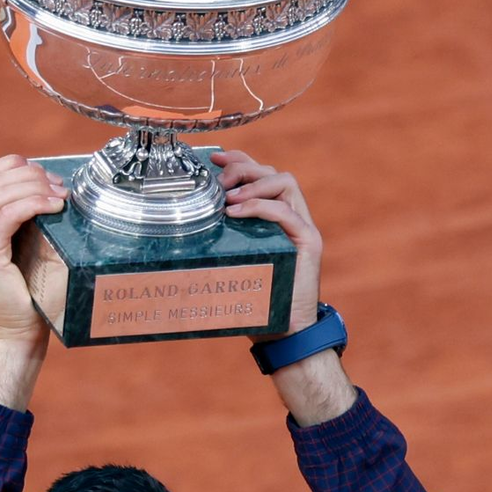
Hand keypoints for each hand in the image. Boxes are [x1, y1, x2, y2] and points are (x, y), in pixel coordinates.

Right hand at [0, 154, 67, 347]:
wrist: (17, 334)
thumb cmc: (29, 295)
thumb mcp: (23, 251)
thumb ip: (23, 223)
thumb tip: (49, 187)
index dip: (16, 167)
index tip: (47, 177)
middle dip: (30, 176)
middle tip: (59, 186)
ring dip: (35, 187)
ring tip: (61, 195)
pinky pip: (7, 215)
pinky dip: (34, 204)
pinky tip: (54, 207)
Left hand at [212, 149, 321, 336]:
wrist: (285, 332)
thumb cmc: (256, 300)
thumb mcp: (232, 262)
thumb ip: (221, 241)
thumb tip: (182, 230)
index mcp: (276, 218)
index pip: (262, 173)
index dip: (239, 160)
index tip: (213, 158)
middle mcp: (293, 217)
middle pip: (272, 172)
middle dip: (242, 168)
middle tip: (217, 181)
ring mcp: (303, 228)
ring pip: (285, 182)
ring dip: (252, 184)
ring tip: (228, 198)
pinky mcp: (309, 242)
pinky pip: (287, 212)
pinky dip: (260, 206)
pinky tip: (236, 213)